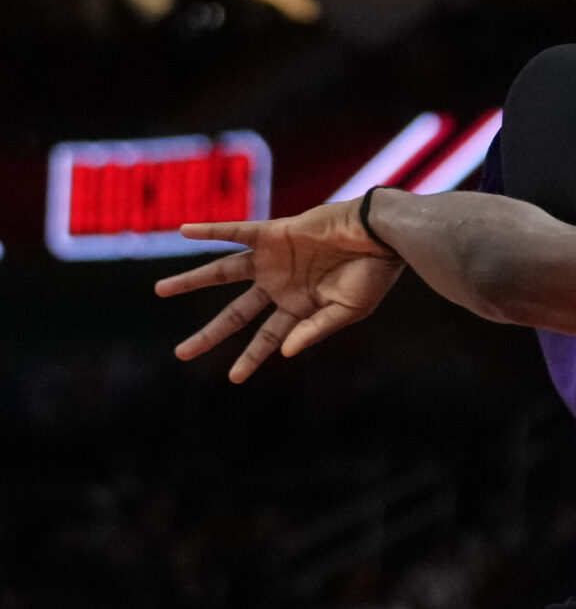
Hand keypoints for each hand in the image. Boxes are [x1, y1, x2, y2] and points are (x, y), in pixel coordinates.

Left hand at [154, 200, 405, 382]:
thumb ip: (314, 330)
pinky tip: (184, 230)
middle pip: (235, 314)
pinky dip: (210, 230)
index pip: (266, 337)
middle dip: (209, 335)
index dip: (251, 358)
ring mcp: (273, 260)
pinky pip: (235, 231)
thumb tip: (282, 353)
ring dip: (191, 281)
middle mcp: (279, 285)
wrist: (383, 233)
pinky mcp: (274, 233)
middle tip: (181, 354)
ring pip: (223, 272)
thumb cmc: (374, 273)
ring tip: (160, 290)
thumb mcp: (349, 310)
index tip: (234, 378)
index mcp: (299, 306)